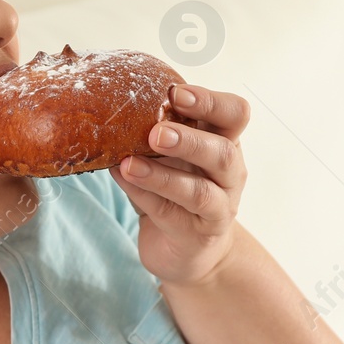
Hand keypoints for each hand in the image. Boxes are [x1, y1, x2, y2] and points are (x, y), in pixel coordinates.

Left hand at [110, 83, 249, 286]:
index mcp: (225, 142)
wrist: (189, 250)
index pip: (235, 114)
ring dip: (162, 175)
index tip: (175, 93)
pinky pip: (171, 215)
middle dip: (189, 140)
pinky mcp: (197, 236)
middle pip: (223, 153)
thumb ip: (154, 134)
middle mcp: (230, 175)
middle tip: (156, 133)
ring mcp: (218, 208)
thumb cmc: (178, 193)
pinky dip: (145, 196)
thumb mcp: (171, 157)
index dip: (210, 102)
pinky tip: (124, 180)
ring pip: (199, 192)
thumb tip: (109, 109)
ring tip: (130, 163)